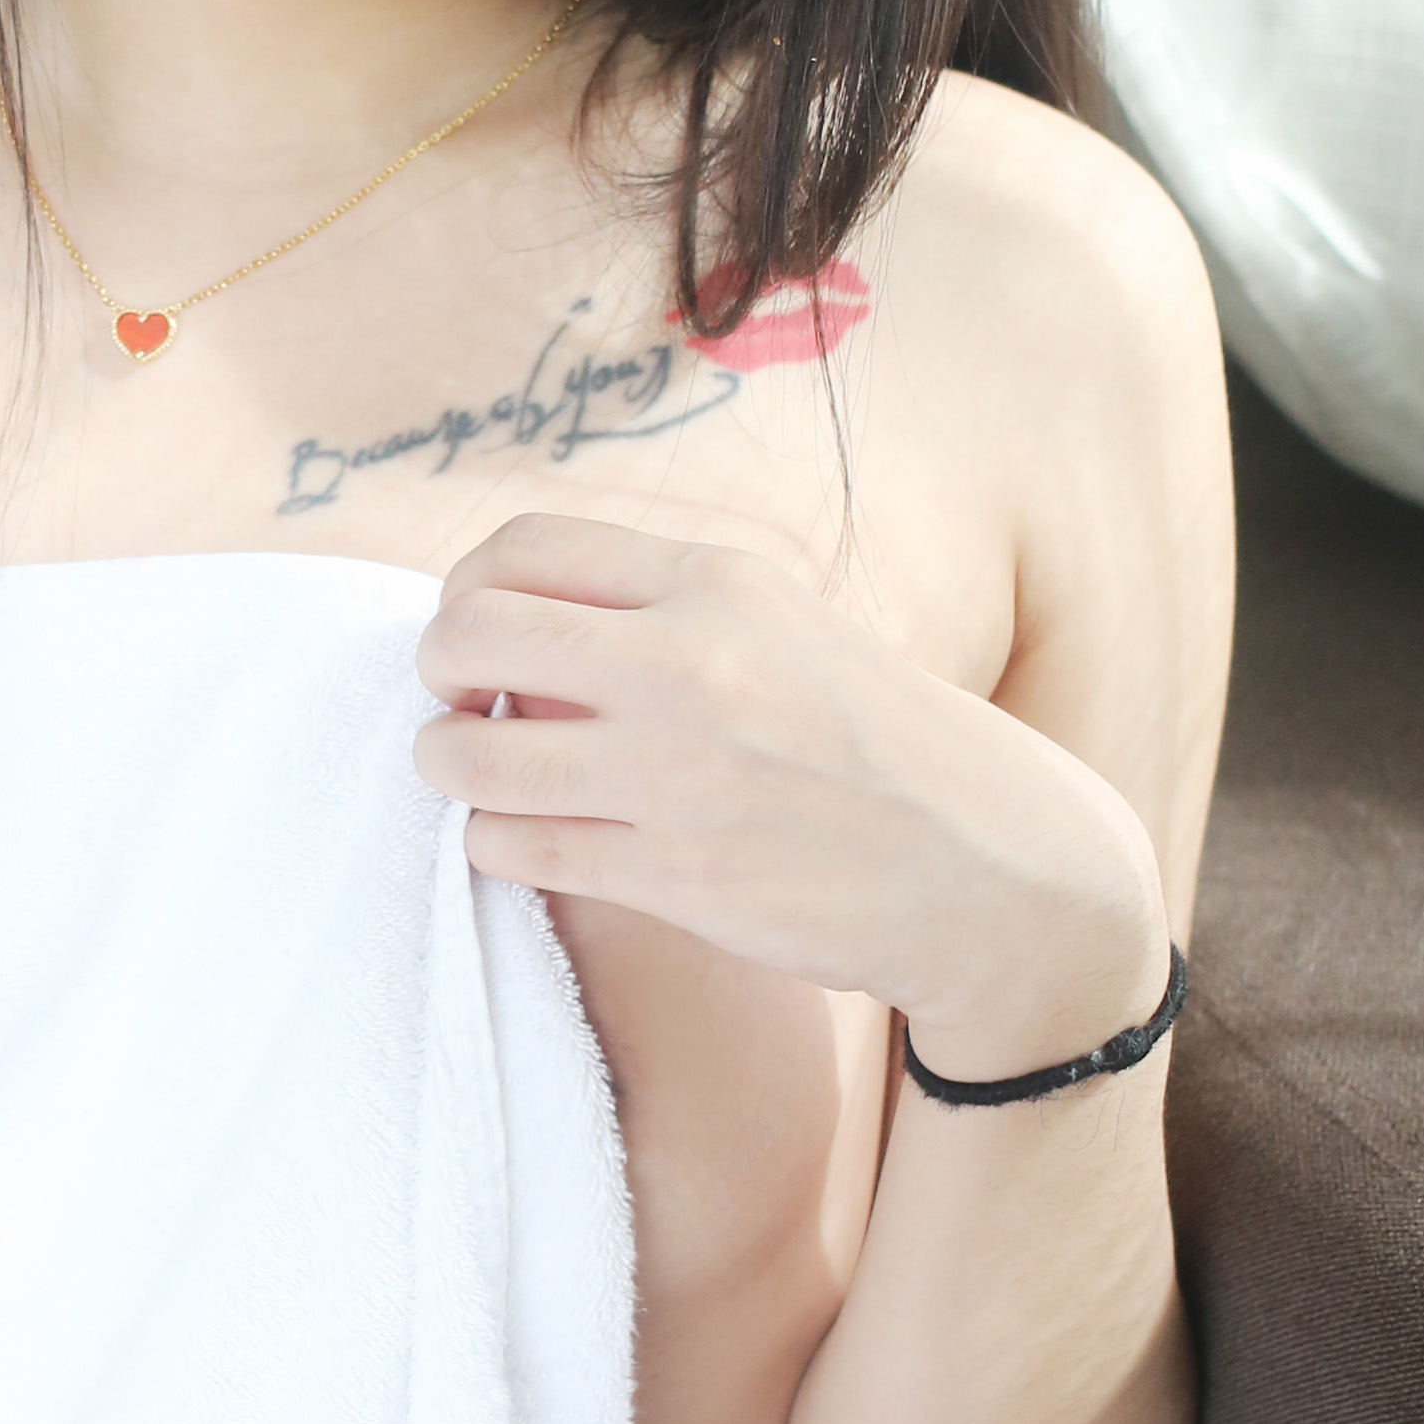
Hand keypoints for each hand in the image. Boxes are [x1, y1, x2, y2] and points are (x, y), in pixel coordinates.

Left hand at [413, 512, 1168, 1071]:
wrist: (988, 863)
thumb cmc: (874, 742)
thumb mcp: (784, 628)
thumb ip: (663, 611)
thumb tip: (513, 615)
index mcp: (717, 584)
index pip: (520, 547)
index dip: (464, 590)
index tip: (474, 632)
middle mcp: (691, 664)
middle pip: (469, 635)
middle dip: (435, 672)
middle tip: (455, 705)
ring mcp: (679, 774)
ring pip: (469, 757)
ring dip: (448, 767)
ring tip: (476, 778)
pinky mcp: (676, 875)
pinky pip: (513, 849)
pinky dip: (496, 844)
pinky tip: (527, 841)